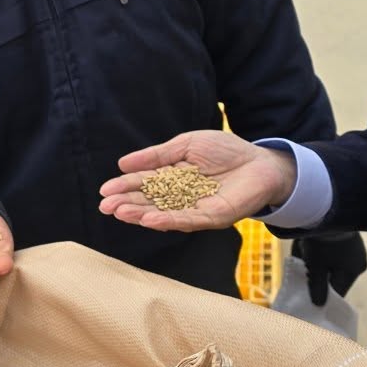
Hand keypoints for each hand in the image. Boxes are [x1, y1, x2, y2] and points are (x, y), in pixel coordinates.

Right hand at [98, 130, 295, 231]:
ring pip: (163, 214)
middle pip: (149, 202)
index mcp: (173, 179)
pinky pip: (187, 220)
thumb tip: (123, 163)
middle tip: (106, 207)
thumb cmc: (226, 151)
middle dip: (127, 204)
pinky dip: (168, 221)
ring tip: (122, 213)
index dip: (124, 187)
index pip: (144, 184)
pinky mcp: (212, 217)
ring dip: (141, 215)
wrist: (261, 161)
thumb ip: (157, 156)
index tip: (105, 191)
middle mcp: (181, 198)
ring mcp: (195, 209)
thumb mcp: (186, 145)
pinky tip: (150, 220)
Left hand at [293, 231, 366, 304]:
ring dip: (316, 261)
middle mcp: (357, 258)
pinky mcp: (344, 233)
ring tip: (301, 257)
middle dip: (317, 275)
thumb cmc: (322, 243)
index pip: (338, 291)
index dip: (324, 295)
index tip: (311, 297)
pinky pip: (330, 248)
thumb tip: (319, 305)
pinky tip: (305, 245)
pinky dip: (318, 249)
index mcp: (353, 270)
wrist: (323, 207)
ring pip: (331, 261)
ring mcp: (352, 244)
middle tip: (302, 274)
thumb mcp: (316, 267)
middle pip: (334, 275)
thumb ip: (317, 287)